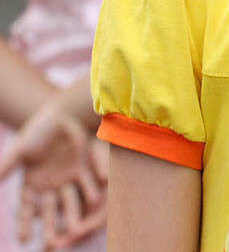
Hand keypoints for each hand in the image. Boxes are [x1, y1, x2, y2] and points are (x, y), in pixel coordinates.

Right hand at [0, 103, 107, 248]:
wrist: (60, 114)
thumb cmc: (36, 132)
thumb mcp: (20, 151)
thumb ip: (6, 168)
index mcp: (32, 183)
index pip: (27, 209)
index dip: (25, 223)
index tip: (22, 240)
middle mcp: (50, 185)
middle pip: (50, 211)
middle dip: (50, 227)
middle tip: (50, 244)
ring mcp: (68, 177)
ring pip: (71, 201)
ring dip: (74, 214)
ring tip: (76, 231)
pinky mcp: (84, 167)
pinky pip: (88, 181)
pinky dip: (90, 189)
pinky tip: (95, 198)